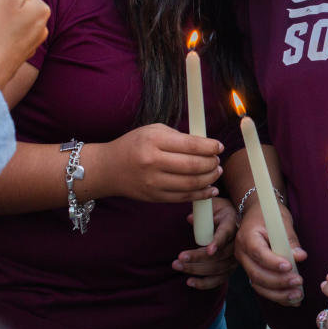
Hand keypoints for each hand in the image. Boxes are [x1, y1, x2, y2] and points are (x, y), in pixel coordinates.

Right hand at [96, 124, 223, 202]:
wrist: (108, 168)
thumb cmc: (135, 145)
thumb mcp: (153, 131)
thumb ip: (179, 137)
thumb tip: (207, 146)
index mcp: (154, 141)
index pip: (190, 145)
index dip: (210, 147)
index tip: (219, 146)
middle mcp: (152, 162)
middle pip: (193, 165)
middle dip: (212, 163)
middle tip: (218, 160)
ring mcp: (153, 182)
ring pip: (190, 183)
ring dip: (209, 179)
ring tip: (216, 172)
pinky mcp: (154, 197)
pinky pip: (183, 198)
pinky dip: (201, 194)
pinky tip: (210, 189)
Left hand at [173, 197, 237, 289]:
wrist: (234, 218)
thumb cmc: (220, 210)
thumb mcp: (212, 205)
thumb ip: (202, 211)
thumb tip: (190, 219)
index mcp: (232, 224)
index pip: (226, 235)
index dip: (218, 243)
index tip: (209, 250)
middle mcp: (236, 243)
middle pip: (219, 255)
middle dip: (197, 258)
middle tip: (179, 258)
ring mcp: (234, 258)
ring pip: (217, 269)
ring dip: (196, 269)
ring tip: (177, 266)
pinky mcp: (229, 269)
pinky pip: (218, 280)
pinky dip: (204, 283)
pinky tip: (189, 282)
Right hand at [234, 198, 305, 304]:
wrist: (257, 212)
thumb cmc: (270, 214)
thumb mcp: (282, 222)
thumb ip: (290, 241)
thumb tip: (300, 257)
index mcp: (247, 237)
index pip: (258, 253)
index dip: (273, 262)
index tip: (290, 267)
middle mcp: (242, 252)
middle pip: (256, 273)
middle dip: (278, 282)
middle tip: (299, 282)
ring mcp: (245, 264)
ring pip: (257, 284)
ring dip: (278, 293)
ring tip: (298, 296)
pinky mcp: (252, 271)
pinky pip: (261, 287)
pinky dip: (277, 295)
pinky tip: (292, 300)